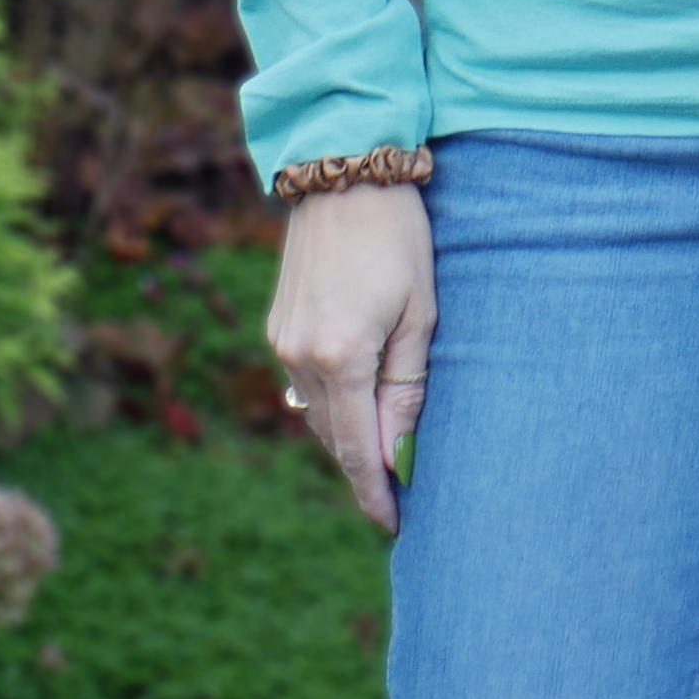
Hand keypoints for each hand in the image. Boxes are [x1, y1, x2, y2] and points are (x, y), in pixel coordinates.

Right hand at [266, 180, 434, 532]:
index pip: (357, 448)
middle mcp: (300, 357)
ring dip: (346, 437)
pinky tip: (355, 410)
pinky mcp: (278, 326)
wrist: (344, 174)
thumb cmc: (399, 237)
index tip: (393, 523)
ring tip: (381, 459)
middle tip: (395, 500)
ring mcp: (282, 342)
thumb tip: (399, 450)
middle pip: (332, 438)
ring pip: (315, 413)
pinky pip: (303, 384)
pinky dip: (330, 404)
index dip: (374, 491)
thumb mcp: (420, 312)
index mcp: (341, 357)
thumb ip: (406, 386)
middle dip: (362, 470)